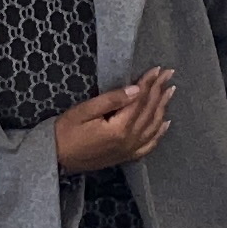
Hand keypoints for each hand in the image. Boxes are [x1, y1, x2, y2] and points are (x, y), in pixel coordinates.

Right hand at [54, 68, 174, 173]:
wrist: (56, 158)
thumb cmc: (66, 132)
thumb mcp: (84, 111)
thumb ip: (112, 100)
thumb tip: (136, 89)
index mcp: (119, 128)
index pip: (140, 100)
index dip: (149, 83)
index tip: (158, 69)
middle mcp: (129, 141)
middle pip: (149, 111)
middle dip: (159, 91)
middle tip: (168, 74)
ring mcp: (129, 150)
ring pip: (153, 126)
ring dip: (163, 107)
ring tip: (170, 91)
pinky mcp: (126, 157)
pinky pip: (149, 145)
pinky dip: (159, 132)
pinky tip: (165, 123)